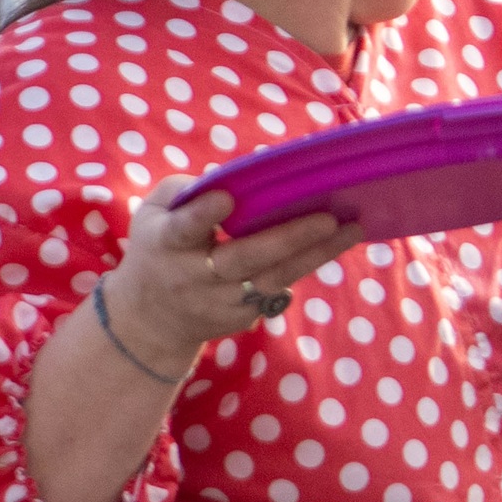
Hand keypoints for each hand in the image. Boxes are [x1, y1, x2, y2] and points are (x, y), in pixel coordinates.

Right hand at [99, 179, 360, 365]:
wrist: (149, 320)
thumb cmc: (157, 249)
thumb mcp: (152, 214)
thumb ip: (184, 191)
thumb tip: (235, 181)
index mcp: (166, 243)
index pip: (183, 229)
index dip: (203, 215)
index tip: (226, 199)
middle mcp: (193, 276)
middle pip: (243, 259)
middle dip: (287, 238)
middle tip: (328, 217)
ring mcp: (220, 302)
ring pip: (272, 280)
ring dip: (314, 256)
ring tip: (351, 229)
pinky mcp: (242, 317)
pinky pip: (277, 290)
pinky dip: (304, 266)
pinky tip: (332, 245)